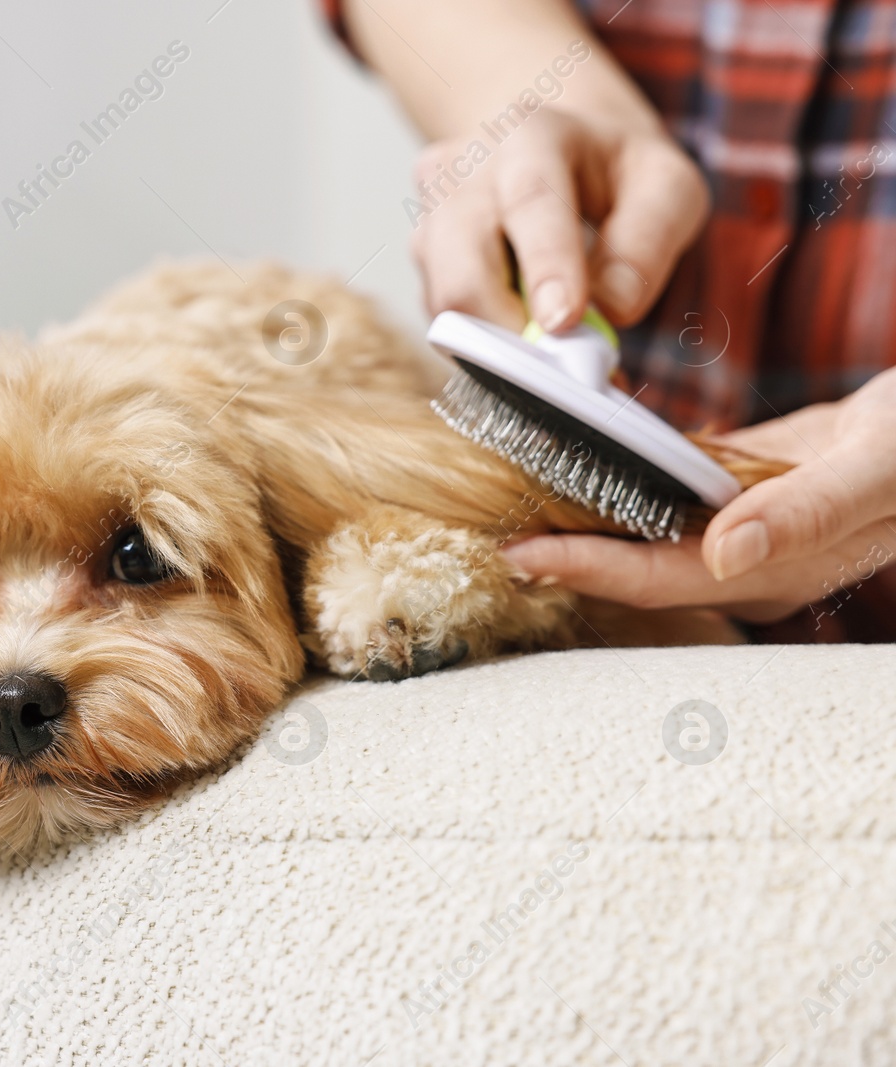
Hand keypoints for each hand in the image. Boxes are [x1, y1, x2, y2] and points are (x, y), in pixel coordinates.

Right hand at [411, 108, 708, 331]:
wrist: (555, 149)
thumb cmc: (613, 171)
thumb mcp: (665, 185)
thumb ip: (650, 239)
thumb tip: (611, 310)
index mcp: (531, 136)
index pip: (531, 203)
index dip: (547, 268)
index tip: (565, 323)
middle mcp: (463, 174)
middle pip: (462, 271)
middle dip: (508, 332)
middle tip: (560, 366)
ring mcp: (431, 218)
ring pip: (444, 306)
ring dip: (500, 342)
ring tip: (551, 340)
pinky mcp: (422, 259)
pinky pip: (446, 318)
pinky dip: (487, 340)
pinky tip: (524, 322)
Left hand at [501, 369, 895, 622]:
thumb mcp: (879, 468)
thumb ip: (806, 511)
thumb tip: (722, 550)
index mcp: (772, 566)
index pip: (655, 578)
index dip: (585, 568)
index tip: (519, 554)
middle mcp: (742, 558)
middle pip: (629, 563)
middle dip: (559, 553)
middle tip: (482, 530)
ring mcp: (736, 526)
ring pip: (638, 528)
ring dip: (577, 515)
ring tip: (505, 496)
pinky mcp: (735, 488)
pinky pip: (660, 489)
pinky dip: (615, 476)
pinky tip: (567, 458)